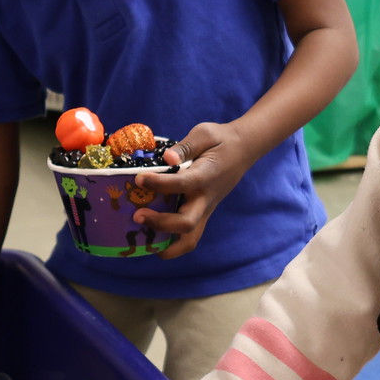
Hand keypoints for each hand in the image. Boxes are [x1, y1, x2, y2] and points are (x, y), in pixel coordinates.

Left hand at [135, 122, 249, 259]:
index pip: (182, 184)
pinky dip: (169, 243)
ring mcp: (205, 210)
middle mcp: (206, 199)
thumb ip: (186, 146)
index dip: (158, 184)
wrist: (243, 150)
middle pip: (186, 224)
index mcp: (206, 177)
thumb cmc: (220, 141)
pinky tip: (149, 237)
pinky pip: (187, 237)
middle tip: (137, 215)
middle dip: (160, 224)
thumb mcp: (204, 134)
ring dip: (166, 245)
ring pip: (189, 239)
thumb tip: (168, 157)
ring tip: (141, 238)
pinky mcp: (201, 215)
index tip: (139, 178)